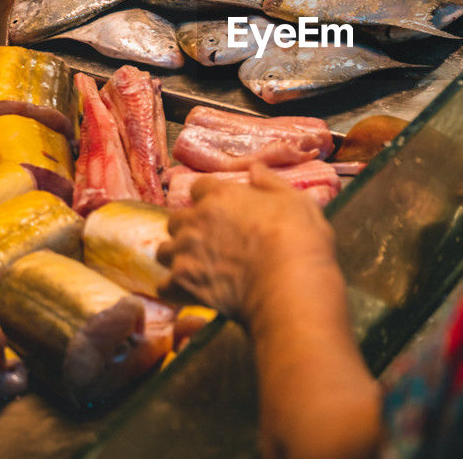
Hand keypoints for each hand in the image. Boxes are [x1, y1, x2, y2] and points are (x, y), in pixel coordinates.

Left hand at [158, 166, 337, 322]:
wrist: (289, 283)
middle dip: (189, 228)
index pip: (199, 188)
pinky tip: (190, 294)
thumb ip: (270, 183)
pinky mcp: (183, 284)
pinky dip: (175, 290)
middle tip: (209, 241)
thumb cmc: (298, 239)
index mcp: (220, 196)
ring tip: (197, 269)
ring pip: (164, 251)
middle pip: (176, 220)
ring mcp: (185, 252)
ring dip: (178, 257)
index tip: (220, 210)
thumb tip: (255, 168)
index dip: (209, 198)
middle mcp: (196, 220)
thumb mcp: (295, 200)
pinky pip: (164, 287)